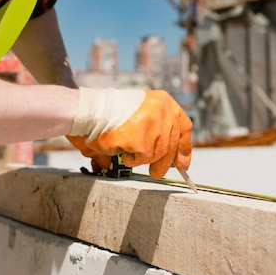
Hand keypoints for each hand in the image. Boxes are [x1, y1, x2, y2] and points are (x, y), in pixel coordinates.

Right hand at [66, 87, 191, 178]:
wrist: (90, 110)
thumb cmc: (111, 113)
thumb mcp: (141, 113)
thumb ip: (157, 129)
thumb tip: (171, 159)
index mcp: (164, 101)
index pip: (184, 127)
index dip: (184, 147)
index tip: (183, 163)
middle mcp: (163, 111)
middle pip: (172, 145)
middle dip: (165, 163)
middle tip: (156, 173)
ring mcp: (154, 126)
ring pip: (157, 155)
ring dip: (142, 158)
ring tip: (127, 149)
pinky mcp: (142, 141)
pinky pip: (141, 159)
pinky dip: (131, 160)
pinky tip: (121, 149)